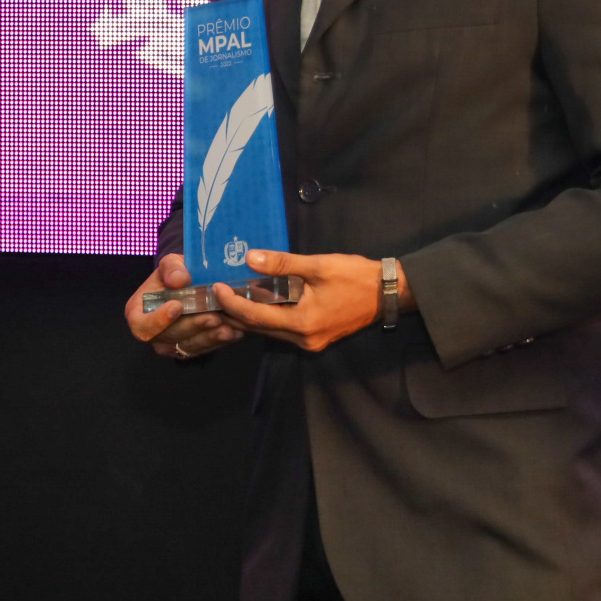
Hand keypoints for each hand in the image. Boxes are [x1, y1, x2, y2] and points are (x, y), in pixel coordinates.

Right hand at [124, 253, 243, 361]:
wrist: (186, 285)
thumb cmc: (173, 274)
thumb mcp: (170, 264)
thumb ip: (172, 268)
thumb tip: (179, 279)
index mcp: (138, 313)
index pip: (141, 325)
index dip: (158, 320)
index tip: (177, 306)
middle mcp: (152, 333)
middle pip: (170, 338)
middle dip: (193, 327)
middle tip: (214, 317)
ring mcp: (170, 345)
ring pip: (189, 346)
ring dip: (210, 338)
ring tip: (228, 327)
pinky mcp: (189, 350)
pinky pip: (203, 349)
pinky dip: (219, 341)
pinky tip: (234, 332)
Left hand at [211, 249, 390, 353]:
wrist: (388, 293)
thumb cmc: (355, 276)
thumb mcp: (318, 265)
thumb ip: (282, 263)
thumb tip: (249, 258)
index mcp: (304, 323)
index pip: (257, 316)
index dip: (234, 303)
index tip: (217, 289)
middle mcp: (304, 339)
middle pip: (260, 328)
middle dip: (234, 313)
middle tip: (211, 298)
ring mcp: (310, 341)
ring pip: (270, 331)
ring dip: (249, 316)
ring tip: (227, 300)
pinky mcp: (315, 337)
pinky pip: (283, 329)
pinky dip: (266, 317)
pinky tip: (255, 302)